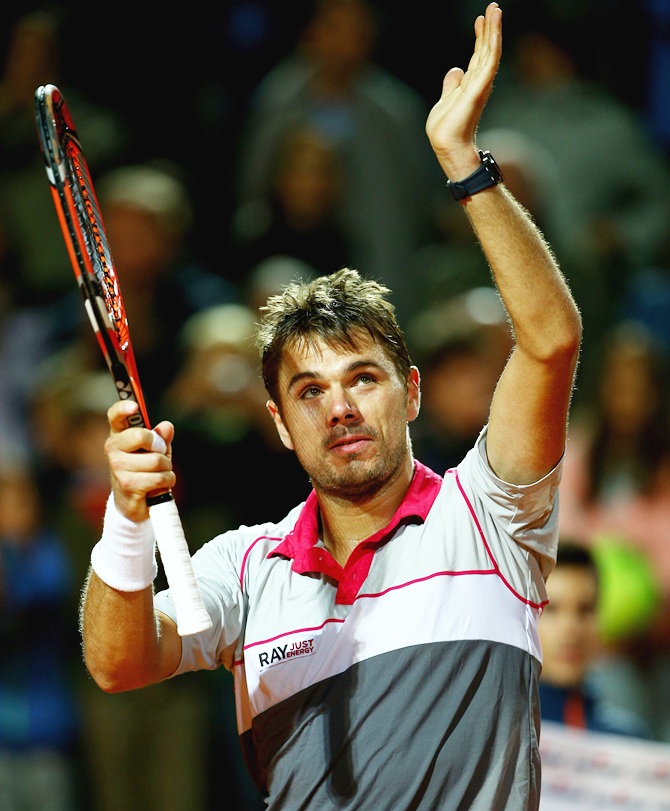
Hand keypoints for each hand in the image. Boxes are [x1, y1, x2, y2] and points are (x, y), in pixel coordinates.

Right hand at [104, 400, 175, 521]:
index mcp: (119, 435)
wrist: (135, 503)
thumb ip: (161, 438)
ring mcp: (118, 467)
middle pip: (141, 436)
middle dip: (160, 447)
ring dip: (166, 468)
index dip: (123, 409)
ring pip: (156, 460)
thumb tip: (167, 426)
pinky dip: (167, 481)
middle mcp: (113, 448)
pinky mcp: (127, 484)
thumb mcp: (156, 451)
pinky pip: (159, 478)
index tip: (134, 406)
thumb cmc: (145, 471)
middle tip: (160, 455)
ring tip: (159, 474)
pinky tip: (159, 485)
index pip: (115, 416)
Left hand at [425, 2, 501, 179]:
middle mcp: (479, 83)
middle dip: (490, 28)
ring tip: (495, 10)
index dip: (480, 37)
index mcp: (471, 85)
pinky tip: (492, 26)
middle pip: (487, 50)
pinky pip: (489, 60)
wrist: (447, 145)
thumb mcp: (445, 101)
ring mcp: (480, 84)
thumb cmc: (446, 130)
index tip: (481, 19)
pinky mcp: (479, 87)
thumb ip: (451, 85)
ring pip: (490, 51)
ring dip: (494, 30)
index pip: (478, 56)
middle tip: (493, 6)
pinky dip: (492, 42)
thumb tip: (455, 71)